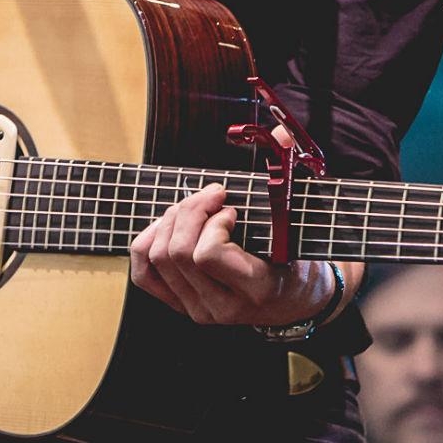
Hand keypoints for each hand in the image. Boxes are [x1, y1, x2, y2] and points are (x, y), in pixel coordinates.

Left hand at [128, 182, 328, 325]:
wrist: (294, 300)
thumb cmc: (297, 259)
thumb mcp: (299, 227)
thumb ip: (287, 179)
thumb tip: (280, 133)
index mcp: (256, 290)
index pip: (208, 255)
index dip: (214, 222)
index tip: (232, 210)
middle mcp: (221, 308)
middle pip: (177, 252)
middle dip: (190, 212)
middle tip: (212, 198)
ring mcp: (197, 309)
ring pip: (157, 257)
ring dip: (172, 220)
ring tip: (196, 208)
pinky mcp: (180, 305)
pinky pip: (144, 272)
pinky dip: (151, 240)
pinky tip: (172, 224)